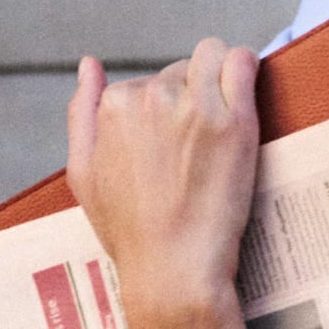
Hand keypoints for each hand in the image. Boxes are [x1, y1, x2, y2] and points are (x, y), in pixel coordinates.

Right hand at [66, 40, 259, 322]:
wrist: (173, 271)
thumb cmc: (129, 231)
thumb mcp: (83, 173)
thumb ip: (82, 112)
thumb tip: (88, 64)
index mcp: (114, 106)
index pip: (146, 83)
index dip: (164, 114)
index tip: (176, 147)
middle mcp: (151, 96)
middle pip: (180, 71)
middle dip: (190, 97)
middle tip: (200, 146)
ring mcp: (195, 106)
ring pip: (212, 57)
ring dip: (219, 77)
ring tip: (224, 121)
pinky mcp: (235, 120)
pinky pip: (244, 62)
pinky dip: (247, 69)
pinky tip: (247, 90)